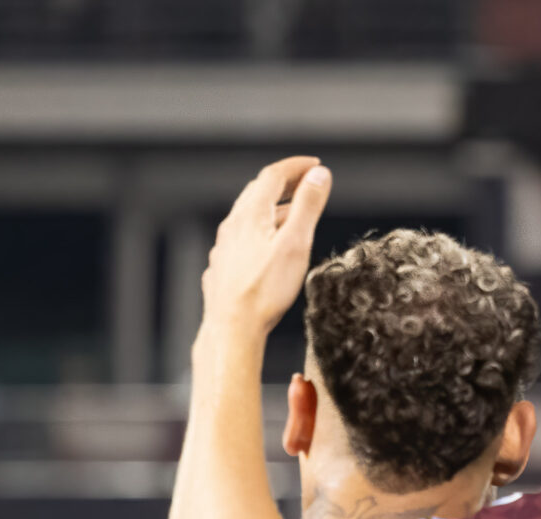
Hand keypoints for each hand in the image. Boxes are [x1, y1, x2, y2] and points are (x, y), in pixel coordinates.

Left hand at [199, 157, 330, 339]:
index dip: (296, 166)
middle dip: (283, 183)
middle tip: (304, 182)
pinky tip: (266, 246)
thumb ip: (307, 206)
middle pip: (257, 192)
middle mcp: (232, 227)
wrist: (231, 330)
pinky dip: (258, 231)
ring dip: (271, 208)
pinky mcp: (222, 268)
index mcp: (250, 215)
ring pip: (247, 217)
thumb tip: (318, 175)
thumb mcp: (296, 243)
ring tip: (293, 214)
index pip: (273, 175)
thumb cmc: (264, 291)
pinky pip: (240, 239)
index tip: (314, 165)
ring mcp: (224, 248)